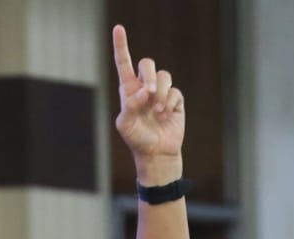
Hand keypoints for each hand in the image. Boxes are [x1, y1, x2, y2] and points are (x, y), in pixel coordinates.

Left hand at [111, 24, 183, 182]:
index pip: (124, 63)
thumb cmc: (137, 140)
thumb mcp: (125, 125)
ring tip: (158, 111)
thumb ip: (129, 107)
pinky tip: (166, 115)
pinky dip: (170, 103)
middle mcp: (144, 87)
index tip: (119, 29)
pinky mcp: (175, 100)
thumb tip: (144, 93)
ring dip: (161, 93)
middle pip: (148, 63)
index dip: (121, 45)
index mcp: (129, 89)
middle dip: (150, 75)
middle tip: (149, 92)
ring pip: (164, 76)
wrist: (156, 153)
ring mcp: (161, 93)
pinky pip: (174, 91)